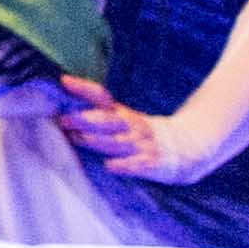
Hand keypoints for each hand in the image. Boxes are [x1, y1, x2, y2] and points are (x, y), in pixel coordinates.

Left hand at [52, 78, 208, 185]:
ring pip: (118, 142)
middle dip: (85, 119)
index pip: (101, 97)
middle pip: (106, 121)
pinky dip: (124, 165)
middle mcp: (130, 126)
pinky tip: (110, 165)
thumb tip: (63, 105)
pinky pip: (137, 164)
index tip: (65, 81)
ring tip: (78, 138)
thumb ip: (96, 113)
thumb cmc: (142, 134)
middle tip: (65, 119)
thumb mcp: (122, 118)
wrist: (185, 147)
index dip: (84, 89)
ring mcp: (142, 144)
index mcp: (122, 114)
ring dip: (97, 140)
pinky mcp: (151, 163)